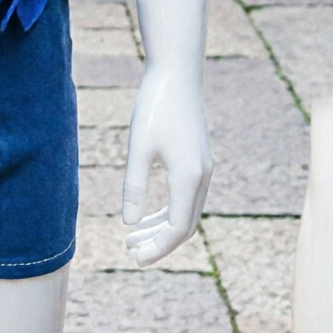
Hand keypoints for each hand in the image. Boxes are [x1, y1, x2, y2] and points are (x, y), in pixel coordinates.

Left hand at [121, 53, 210, 265]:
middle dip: (159, 243)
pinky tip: (146, 214)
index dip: (158, 248)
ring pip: (186, 212)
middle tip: (130, 253)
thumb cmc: (155, 106)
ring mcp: (202, 168)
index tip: (135, 258)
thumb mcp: (139, 147)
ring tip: (132, 238)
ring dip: (161, 229)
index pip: (177, 229)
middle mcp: (201, 176)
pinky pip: (186, 197)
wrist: (177, 74)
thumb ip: (135, 186)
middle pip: (185, 226)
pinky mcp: (197, 159)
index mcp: (188, 177)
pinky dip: (167, 211)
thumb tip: (130, 224)